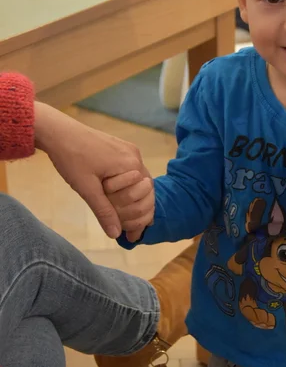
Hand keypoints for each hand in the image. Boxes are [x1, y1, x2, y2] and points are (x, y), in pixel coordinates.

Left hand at [34, 102, 150, 238]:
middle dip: (137, 211)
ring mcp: (129, 151)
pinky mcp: (121, 149)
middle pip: (146, 190)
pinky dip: (127, 188)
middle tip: (127, 229)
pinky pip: (131, 173)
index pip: (145, 197)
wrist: (58, 132)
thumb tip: (116, 234)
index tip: (129, 234)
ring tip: (121, 216)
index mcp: (131, 165)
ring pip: (139, 183)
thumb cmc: (71, 159)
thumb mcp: (87, 189)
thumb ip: (104, 211)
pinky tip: (117, 199)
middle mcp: (135, 156)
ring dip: (132, 200)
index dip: (138, 217)